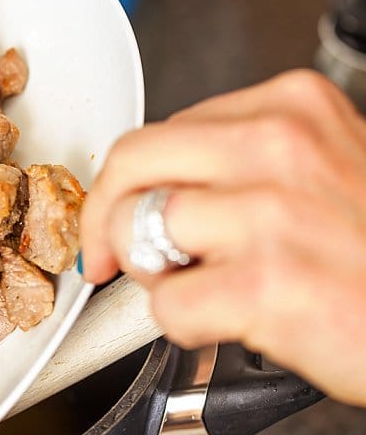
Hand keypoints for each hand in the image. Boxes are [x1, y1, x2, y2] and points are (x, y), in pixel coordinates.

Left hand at [81, 70, 365, 405]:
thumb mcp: (327, 171)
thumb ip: (244, 165)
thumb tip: (154, 191)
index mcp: (292, 108)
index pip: (157, 133)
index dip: (124, 185)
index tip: (119, 217)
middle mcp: (281, 147)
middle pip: (130, 166)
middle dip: (106, 221)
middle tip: (111, 261)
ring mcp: (272, 215)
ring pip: (139, 233)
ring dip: (157, 277)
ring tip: (211, 290)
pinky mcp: (266, 285)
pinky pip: (167, 305)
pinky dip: (187, 327)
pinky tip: (237, 324)